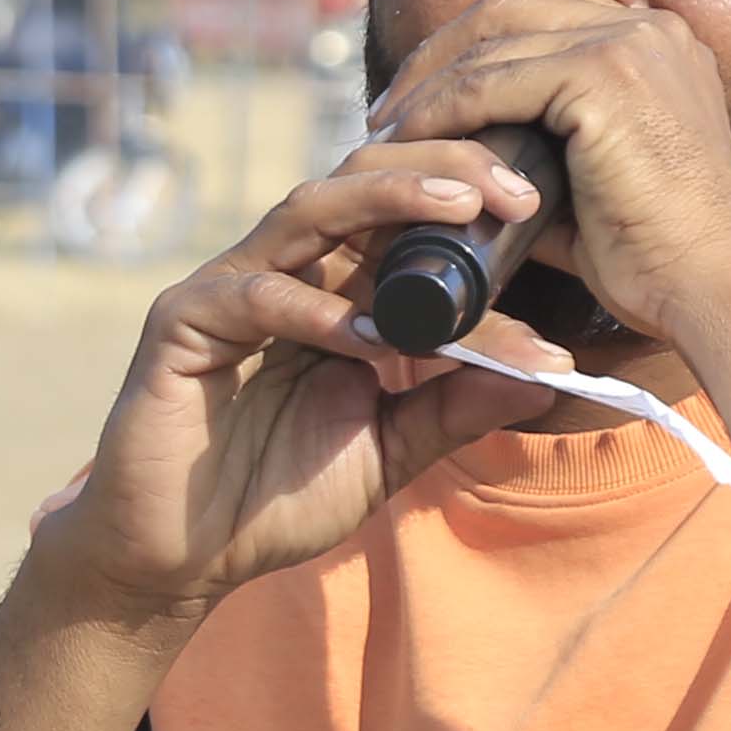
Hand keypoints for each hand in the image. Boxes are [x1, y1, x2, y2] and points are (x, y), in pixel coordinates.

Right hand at [22, 144, 585, 631]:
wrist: (182, 558)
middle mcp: (286, 272)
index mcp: (335, 291)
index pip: (408, 226)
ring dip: (387, 199)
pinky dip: (315, 309)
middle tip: (514, 191)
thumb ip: (454, 407)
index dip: (478, 226)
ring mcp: (232, 288)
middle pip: (361, 182)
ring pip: (310, 208)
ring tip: (456, 208)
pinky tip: (367, 336)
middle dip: (442, 172)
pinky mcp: (183, 320)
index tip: (545, 235)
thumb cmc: (275, 497)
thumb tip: (548, 375)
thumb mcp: (389, 450)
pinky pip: (254, 294)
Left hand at [358, 0, 730, 353]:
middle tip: (388, 109)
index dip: (474, 47)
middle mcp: (650, 27)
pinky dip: (440, 108)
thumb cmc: (660, 263)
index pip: (543, 14)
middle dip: (438, 53)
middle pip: (509, 8)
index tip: (423, 97)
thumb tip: (468, 172)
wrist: (715, 292)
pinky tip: (408, 139)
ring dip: (427, 82)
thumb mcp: (592, 189)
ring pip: (491, 38)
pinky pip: (491, 81)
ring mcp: (630, 42)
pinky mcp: (603, 73)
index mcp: (658, 44)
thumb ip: (538, 160)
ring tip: (384, 127)